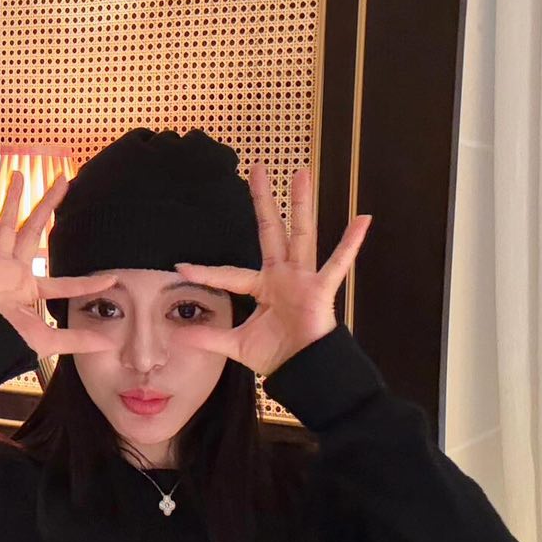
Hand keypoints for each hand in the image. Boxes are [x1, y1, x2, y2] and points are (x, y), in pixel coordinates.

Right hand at [0, 170, 122, 358]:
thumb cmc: (8, 346)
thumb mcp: (48, 341)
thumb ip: (76, 340)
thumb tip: (107, 343)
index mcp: (30, 289)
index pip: (64, 283)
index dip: (88, 283)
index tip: (112, 278)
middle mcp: (13, 272)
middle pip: (34, 232)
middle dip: (47, 207)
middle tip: (62, 180)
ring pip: (6, 227)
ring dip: (12, 201)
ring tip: (18, 175)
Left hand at [172, 164, 370, 376]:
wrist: (304, 372)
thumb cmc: (278, 356)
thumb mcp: (236, 345)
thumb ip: (210, 338)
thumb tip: (180, 337)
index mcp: (262, 286)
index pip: (229, 274)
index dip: (206, 272)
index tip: (181, 266)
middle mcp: (282, 275)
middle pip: (270, 230)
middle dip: (262, 201)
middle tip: (255, 169)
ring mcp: (302, 278)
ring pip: (301, 234)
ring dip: (300, 204)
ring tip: (300, 174)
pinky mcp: (320, 288)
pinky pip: (338, 263)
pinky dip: (351, 243)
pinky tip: (362, 220)